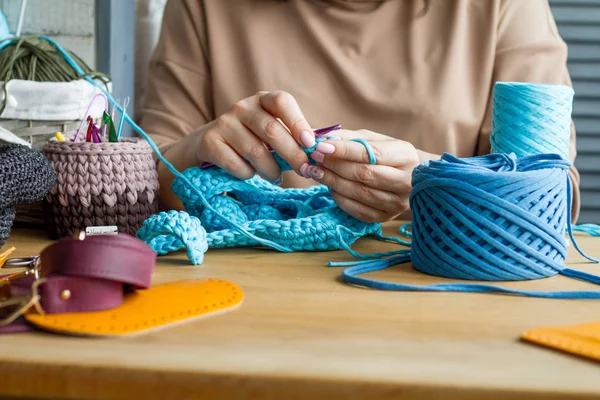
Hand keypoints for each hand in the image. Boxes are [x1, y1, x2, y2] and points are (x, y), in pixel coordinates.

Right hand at [194, 91, 314, 182]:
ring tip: (277, 178)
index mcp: (262, 100)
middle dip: (293, 154)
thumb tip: (320, 151)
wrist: (210, 144)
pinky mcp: (210, 142)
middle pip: (272, 130)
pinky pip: (236, 164)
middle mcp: (242, 107)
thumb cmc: (252, 139)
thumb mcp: (271, 130)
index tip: (310, 143)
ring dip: (271, 170)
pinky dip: (248, 174)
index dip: (298, 122)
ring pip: (255, 151)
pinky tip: (251, 174)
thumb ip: (292, 136)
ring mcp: (224, 123)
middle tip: (305, 171)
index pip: (282, 102)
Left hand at [301, 130, 421, 222]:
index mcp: (406, 156)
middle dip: (335, 165)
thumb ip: (348, 137)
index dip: (344, 151)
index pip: (372, 153)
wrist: (409, 178)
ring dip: (333, 181)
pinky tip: (329, 187)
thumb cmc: (387, 154)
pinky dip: (340, 198)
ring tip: (317, 171)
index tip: (321, 146)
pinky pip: (358, 210)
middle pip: (364, 174)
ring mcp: (397, 202)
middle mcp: (406, 181)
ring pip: (359, 193)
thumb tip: (318, 136)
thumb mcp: (373, 139)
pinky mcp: (386, 217)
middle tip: (315, 158)